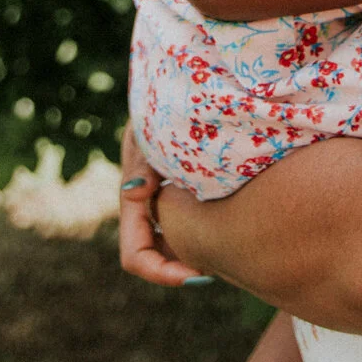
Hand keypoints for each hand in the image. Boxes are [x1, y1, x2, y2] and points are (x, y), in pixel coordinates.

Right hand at [118, 122, 212, 287]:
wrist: (179, 86)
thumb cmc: (165, 106)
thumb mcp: (151, 132)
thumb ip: (143, 161)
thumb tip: (134, 193)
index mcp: (133, 196)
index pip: (135, 255)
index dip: (160, 272)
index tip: (196, 274)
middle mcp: (144, 203)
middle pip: (154, 256)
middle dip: (180, 267)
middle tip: (215, 271)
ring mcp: (160, 197)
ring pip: (170, 242)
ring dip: (190, 252)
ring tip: (225, 253)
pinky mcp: (177, 187)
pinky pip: (183, 222)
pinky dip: (198, 232)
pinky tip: (228, 227)